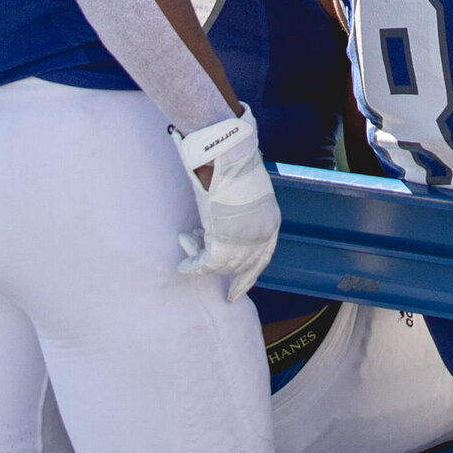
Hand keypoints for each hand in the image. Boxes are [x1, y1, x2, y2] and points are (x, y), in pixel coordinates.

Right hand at [172, 112, 280, 303]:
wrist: (228, 153)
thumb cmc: (234, 158)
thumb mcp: (242, 179)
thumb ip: (239, 185)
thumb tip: (237, 161)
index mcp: (270, 220)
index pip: (265, 254)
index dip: (254, 270)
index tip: (246, 282)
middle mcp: (262, 236)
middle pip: (247, 268)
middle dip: (237, 283)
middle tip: (230, 299)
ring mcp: (244, 243)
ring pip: (220, 265)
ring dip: (202, 257)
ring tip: (188, 245)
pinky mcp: (223, 246)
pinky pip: (203, 264)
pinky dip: (191, 264)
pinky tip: (182, 264)